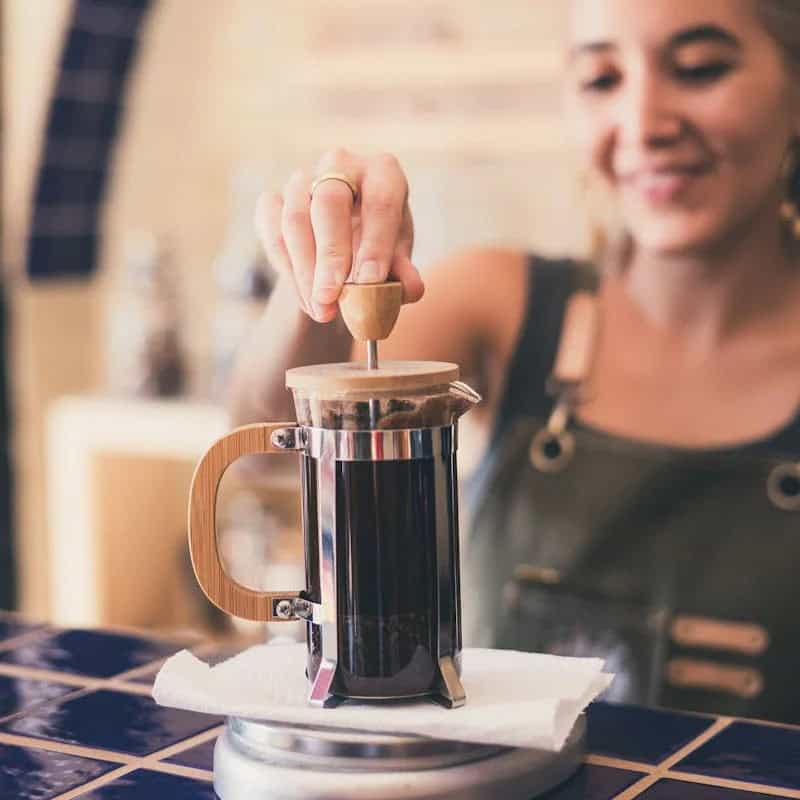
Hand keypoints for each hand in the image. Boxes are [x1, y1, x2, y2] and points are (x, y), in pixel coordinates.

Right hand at [255, 148, 423, 322]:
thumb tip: (411, 289)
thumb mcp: (397, 263)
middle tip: (332, 297)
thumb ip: (404, 275)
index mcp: (382, 172)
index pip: (380, 201)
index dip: (375, 242)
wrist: (342, 254)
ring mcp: (302, 180)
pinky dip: (288, 271)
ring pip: (295, 219)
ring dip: (306, 271)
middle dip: (330, 254)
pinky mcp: (272, 202)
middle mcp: (341, 164)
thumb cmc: (378, 250)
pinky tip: (306, 301)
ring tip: (323, 310)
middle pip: (329, 201)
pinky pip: (272, 233)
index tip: (369, 281)